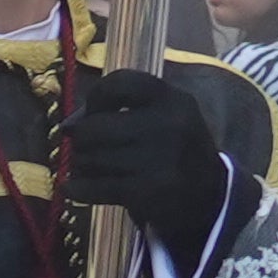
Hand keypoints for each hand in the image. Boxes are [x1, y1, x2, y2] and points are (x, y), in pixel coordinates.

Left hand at [61, 66, 237, 254]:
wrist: (210, 194)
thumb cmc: (174, 148)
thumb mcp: (161, 117)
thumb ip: (118, 110)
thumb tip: (68, 126)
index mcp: (172, 99)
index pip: (119, 83)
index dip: (97, 97)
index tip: (95, 113)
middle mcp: (167, 125)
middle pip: (93, 127)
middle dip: (83, 141)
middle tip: (90, 149)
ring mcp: (158, 159)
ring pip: (90, 159)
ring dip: (83, 166)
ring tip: (96, 169)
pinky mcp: (147, 191)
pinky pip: (94, 187)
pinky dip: (77, 188)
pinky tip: (73, 188)